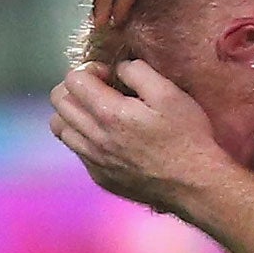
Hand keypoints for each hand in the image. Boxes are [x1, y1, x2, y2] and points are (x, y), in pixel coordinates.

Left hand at [49, 59, 225, 209]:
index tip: (110, 76)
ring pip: (61, 129)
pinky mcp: (101, 177)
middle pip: (59, 102)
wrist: (195, 184)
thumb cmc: (187, 137)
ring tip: (97, 112)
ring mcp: (95, 161)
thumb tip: (119, 68)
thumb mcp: (170, 93)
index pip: (73, 80)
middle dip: (75, 88)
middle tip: (100, 90)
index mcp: (110, 114)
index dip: (90, 70)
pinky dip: (84, 138)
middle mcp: (95, 138)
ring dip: (73, 114)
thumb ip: (138, 72)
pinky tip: (109, 137)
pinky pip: (77, 151)